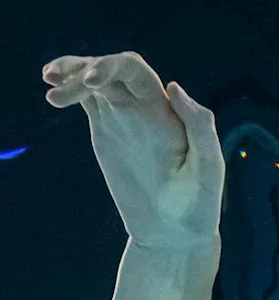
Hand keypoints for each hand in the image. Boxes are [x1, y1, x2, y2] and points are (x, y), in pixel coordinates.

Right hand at [43, 51, 225, 247]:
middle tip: (55, 79)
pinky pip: (87, 102)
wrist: (173, 233)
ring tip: (49, 81)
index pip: (134, 70)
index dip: (110, 66)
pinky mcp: (108, 134)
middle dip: (83, 66)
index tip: (90, 82)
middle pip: (109, 69)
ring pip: (94, 83)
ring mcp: (125, 119)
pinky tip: (53, 96)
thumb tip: (172, 86)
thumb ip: (199, 127)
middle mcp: (145, 108)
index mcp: (167, 111)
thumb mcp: (209, 169)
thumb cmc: (199, 205)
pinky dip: (70, 92)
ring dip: (71, 73)